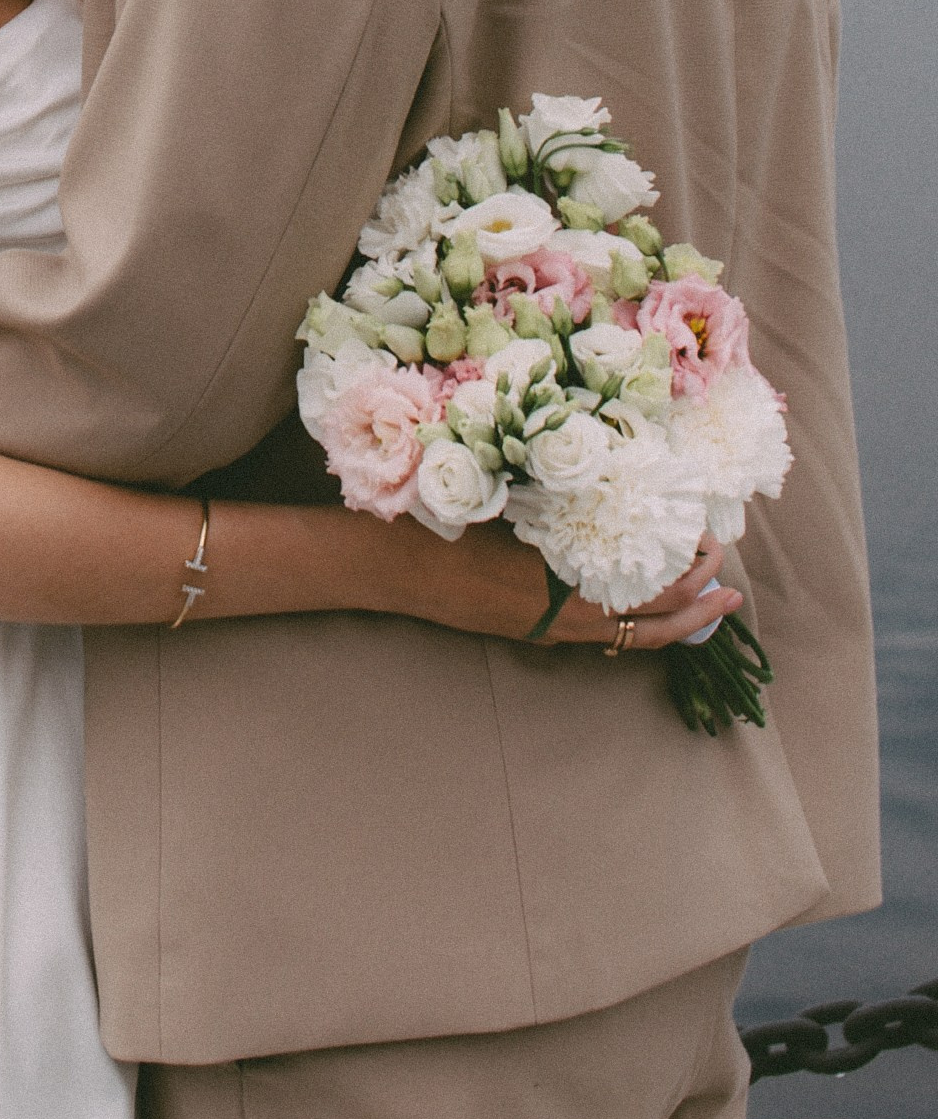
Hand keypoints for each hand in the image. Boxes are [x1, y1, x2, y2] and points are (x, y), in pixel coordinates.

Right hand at [408, 523, 740, 650]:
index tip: (711, 539)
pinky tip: (649, 610)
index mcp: (565, 581)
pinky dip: (637, 626)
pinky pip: (604, 638)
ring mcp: (551, 631)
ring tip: (712, 605)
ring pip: (634, 638)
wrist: (395, 566)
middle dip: (698, 598)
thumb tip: (615, 479)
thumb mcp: (510, 498)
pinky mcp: (537, 634)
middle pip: (654, 619)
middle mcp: (566, 617)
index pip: (651, 586)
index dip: (690, 568)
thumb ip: (562, 500)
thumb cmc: (448, 523)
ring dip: (677, 620)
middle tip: (724, 570)